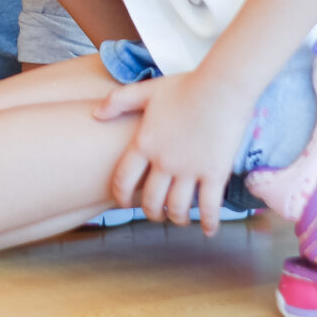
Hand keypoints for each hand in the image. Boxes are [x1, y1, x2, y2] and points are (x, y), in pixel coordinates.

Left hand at [95, 68, 253, 232]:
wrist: (221, 87)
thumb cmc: (185, 86)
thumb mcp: (146, 90)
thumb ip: (118, 101)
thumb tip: (95, 114)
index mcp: (144, 144)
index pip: (123, 180)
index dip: (121, 197)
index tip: (123, 204)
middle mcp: (163, 162)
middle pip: (151, 200)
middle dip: (151, 212)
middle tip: (155, 213)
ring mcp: (190, 170)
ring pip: (178, 208)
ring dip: (177, 218)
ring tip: (178, 217)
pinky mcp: (214, 173)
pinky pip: (209, 207)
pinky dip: (209, 223)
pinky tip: (208, 230)